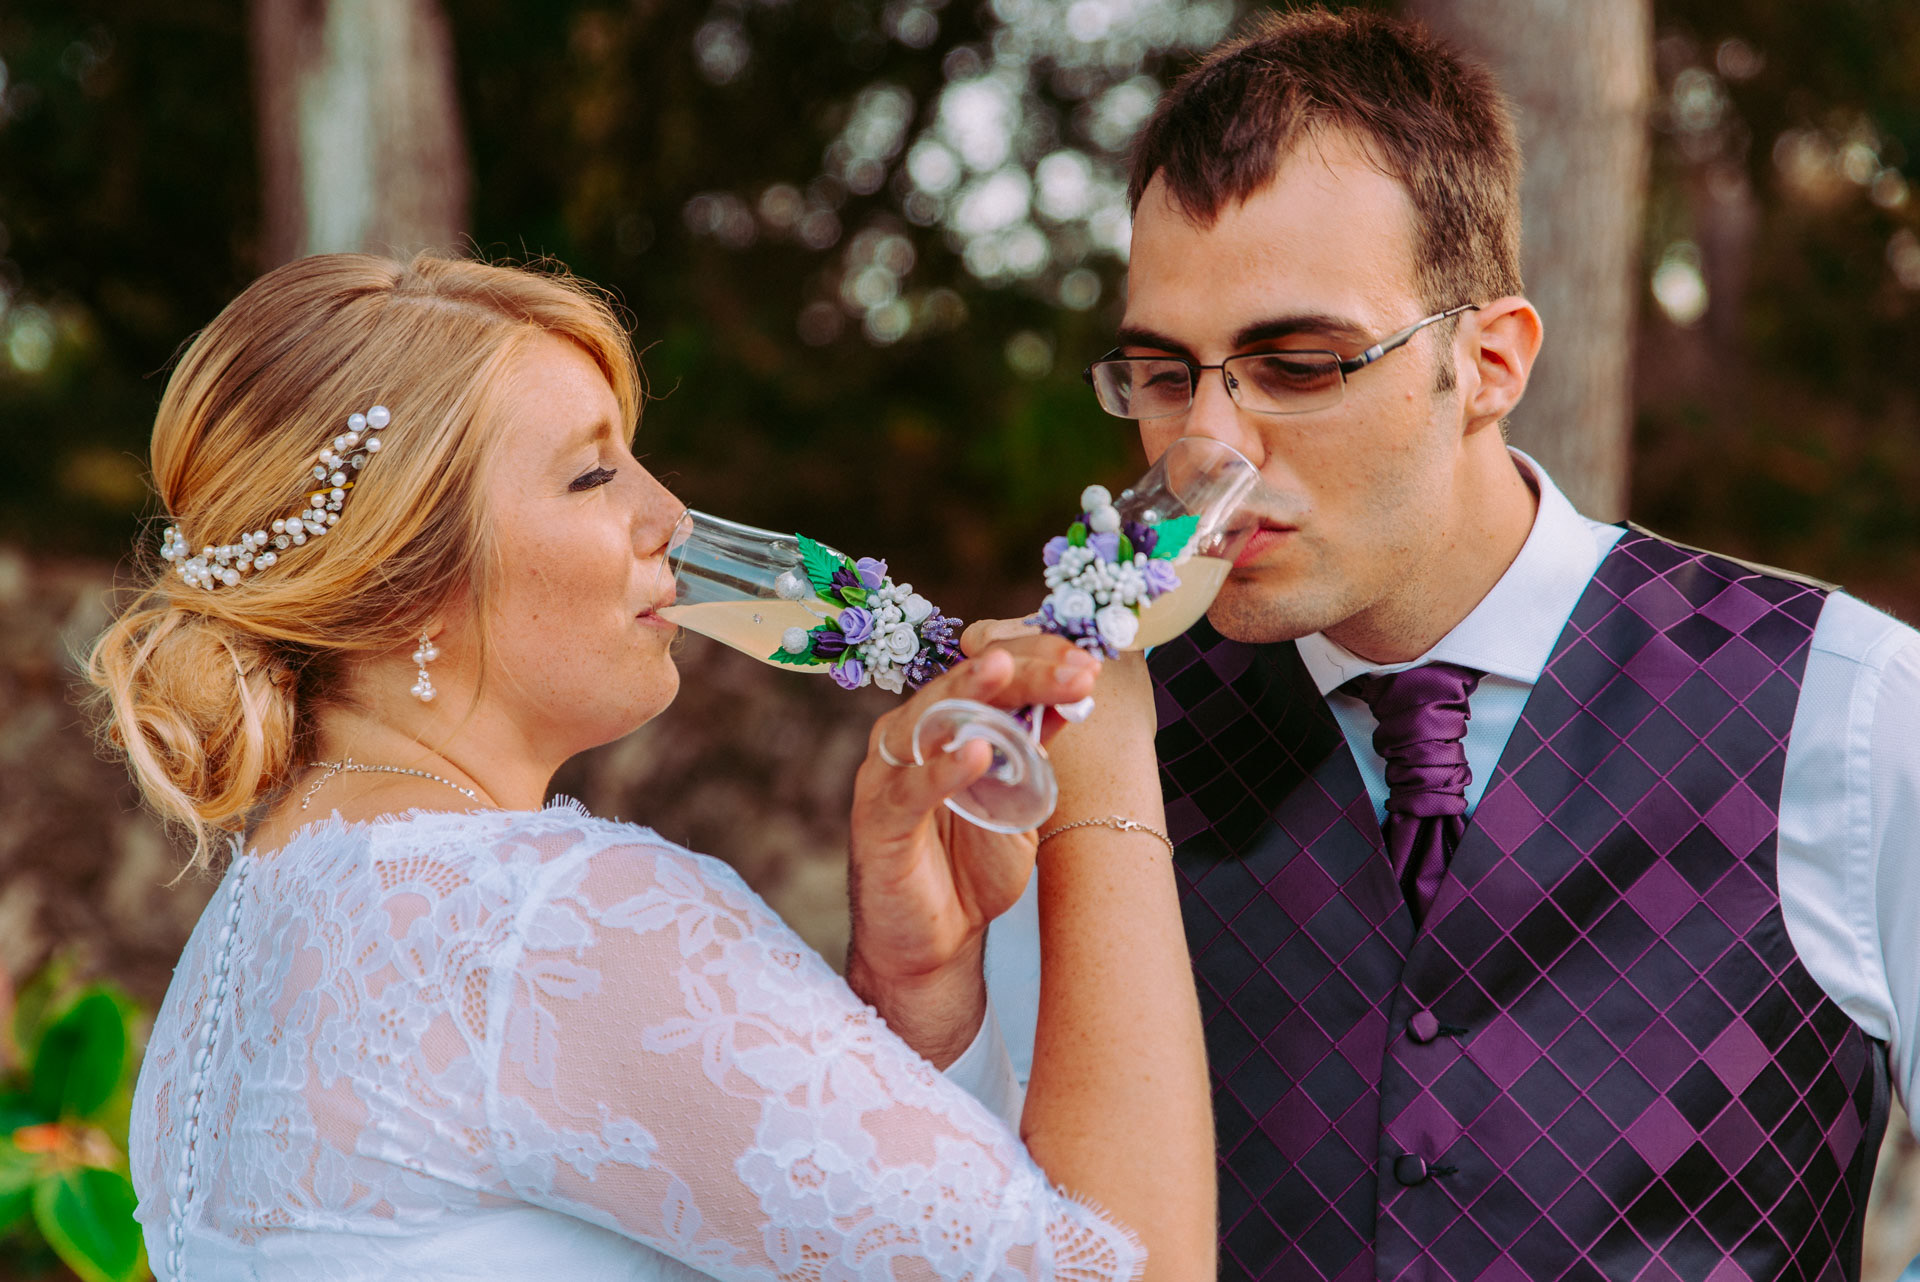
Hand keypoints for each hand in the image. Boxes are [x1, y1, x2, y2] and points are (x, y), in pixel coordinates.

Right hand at [845, 632, 1099, 1066]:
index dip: (1039, 658)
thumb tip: (1076, 696)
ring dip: (971, 693)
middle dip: (1023, 669)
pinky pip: (909, 788)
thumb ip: (1033, 751)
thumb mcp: (1017, 799)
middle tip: (1073, 667)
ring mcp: (889, 774)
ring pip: (928, 719)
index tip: (1089, 662)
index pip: (990, 669)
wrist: (934, 943)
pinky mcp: (879, 820)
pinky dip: (941, 770)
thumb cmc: (970, 864)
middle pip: (965, 683)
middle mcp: (911, 735)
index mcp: (944, 721)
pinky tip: (974, 752)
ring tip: (1008, 673)